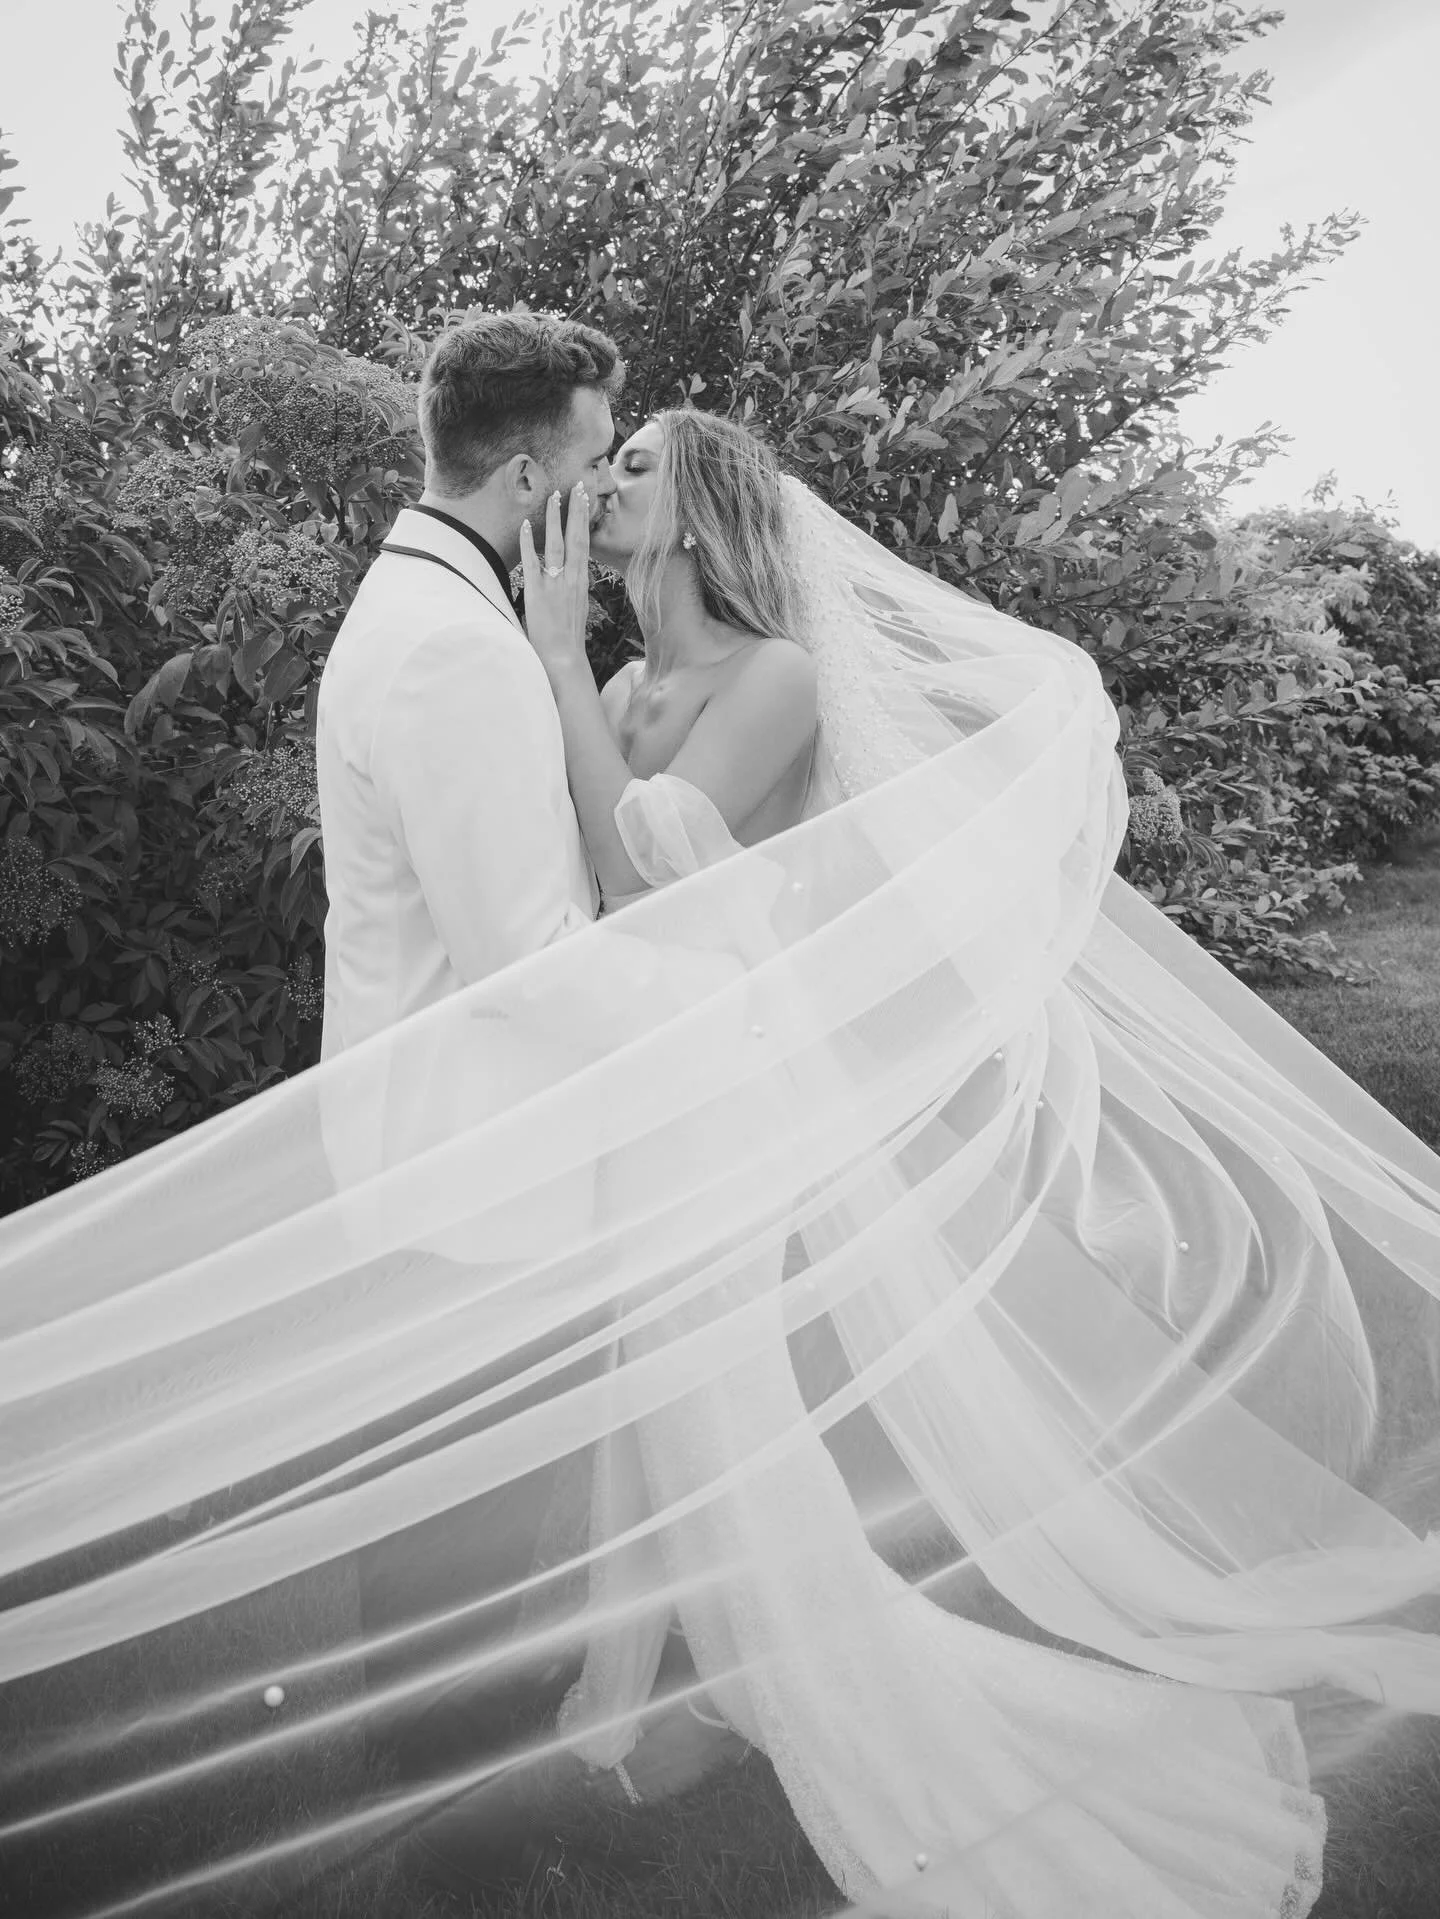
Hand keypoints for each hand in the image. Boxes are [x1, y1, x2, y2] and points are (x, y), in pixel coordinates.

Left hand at [519, 482, 590, 681]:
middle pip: (576, 537)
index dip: (584, 520)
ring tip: (555, 495)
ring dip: (555, 519)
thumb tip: (565, 582)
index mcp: (581, 582)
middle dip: (577, 510)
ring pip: (556, 544)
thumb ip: (569, 591)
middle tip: (579, 485)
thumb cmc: (566, 641)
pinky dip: (528, 543)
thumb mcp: (573, 610)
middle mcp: (571, 579)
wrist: (563, 660)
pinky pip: (532, 562)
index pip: (585, 543)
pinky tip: (527, 525)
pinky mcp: (537, 593)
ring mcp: (555, 585)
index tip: (586, 499)